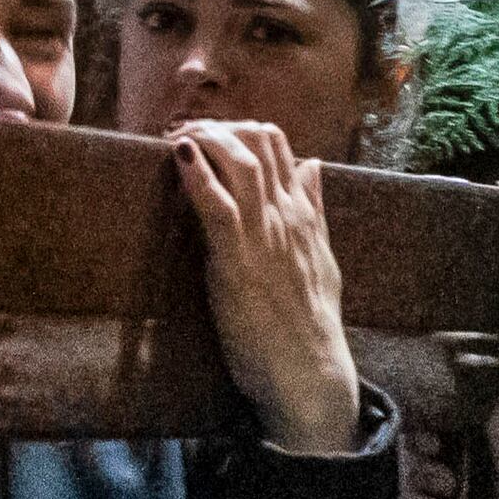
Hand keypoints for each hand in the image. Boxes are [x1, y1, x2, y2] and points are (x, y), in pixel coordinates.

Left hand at [174, 120, 364, 455]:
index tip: (210, 134)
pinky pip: (218, 206)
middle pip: (258, 144)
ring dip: (205, 140)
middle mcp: (287, 217)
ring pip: (240, 163)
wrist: (310, 370)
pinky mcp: (238, 261)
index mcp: (304, 216)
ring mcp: (265, 236)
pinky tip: (178, 157)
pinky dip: (197, 176)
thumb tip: (313, 164)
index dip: (241, 130)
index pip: (280, 147)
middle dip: (218, 127)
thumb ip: (314, 210)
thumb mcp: (321, 257)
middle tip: (184, 133)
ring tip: (177, 136)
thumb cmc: (309, 323)